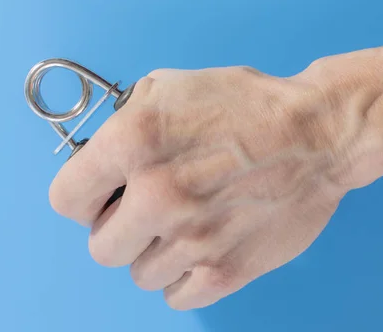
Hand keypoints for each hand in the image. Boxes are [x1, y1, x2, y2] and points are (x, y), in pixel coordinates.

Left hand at [49, 65, 356, 309]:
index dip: (82, 197)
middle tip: (146, 211)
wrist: (316, 133)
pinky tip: (200, 248)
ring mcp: (192, 239)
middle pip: (100, 247)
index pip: (66, 199)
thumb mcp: (169, 86)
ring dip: (154, 251)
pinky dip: (182, 277)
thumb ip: (122, 122)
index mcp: (134, 142)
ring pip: (139, 274)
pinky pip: (176, 296)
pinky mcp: (225, 271)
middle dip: (118, 228)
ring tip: (184, 224)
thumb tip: (98, 158)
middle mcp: (156, 196)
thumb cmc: (245, 104)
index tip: (100, 196)